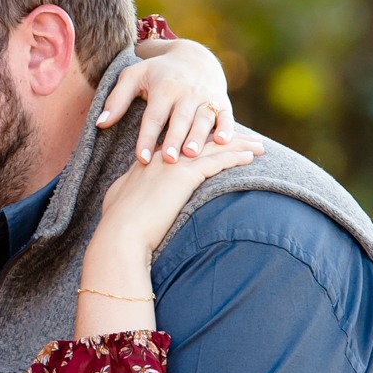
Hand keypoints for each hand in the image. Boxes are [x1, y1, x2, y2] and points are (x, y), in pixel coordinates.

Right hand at [94, 135, 264, 259]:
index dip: (198, 143)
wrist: (119, 235)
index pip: (179, 146)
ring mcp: (173, 164)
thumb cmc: (115, 228)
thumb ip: (127, 195)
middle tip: (244, 136)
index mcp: (146, 164)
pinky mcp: (185, 176)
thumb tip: (126, 201)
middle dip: (223, 138)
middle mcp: (161, 158)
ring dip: (237, 144)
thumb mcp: (117, 204)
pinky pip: (217, 161)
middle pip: (199, 141)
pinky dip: (235, 157)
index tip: (213, 141)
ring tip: (257, 145)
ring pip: (212, 147)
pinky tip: (251, 156)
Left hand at [98, 39, 232, 165]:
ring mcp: (206, 97)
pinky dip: (227, 128)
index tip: (141, 159)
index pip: (153, 116)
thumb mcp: (133, 77)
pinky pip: (226, 116)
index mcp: (163, 88)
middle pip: (179, 119)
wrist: (193, 57)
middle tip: (168, 160)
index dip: (147, 138)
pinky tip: (224, 142)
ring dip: (199, 136)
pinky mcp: (222, 102)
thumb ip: (116, 100)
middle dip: (174, 139)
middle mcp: (186, 93)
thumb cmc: (156, 73)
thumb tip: (100, 124)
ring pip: (203, 118)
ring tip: (191, 154)